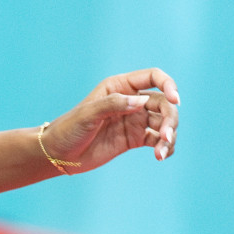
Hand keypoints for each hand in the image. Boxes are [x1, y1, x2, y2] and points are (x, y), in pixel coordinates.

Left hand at [41, 68, 179, 172]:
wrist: (58, 154)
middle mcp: (131, 100)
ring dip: (169, 136)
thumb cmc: (68, 129)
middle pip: (164, 103)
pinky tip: (161, 156)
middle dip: (170, 119)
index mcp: (120, 86)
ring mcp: (134, 120)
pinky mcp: (135, 139)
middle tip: (166, 136)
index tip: (175, 100)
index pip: (153, 77)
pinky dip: (165, 147)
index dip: (169, 85)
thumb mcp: (88, 115)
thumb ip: (114, 104)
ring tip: (162, 152)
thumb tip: (142, 101)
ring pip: (164, 123)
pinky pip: (158, 140)